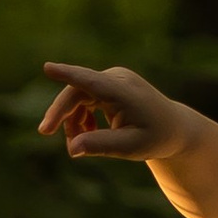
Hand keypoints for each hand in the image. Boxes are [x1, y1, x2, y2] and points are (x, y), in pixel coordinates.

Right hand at [39, 60, 191, 161]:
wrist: (173, 128)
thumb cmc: (155, 137)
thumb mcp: (131, 147)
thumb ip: (101, 145)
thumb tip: (72, 149)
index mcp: (123, 91)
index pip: (90, 81)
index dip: (67, 75)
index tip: (47, 68)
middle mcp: (116, 79)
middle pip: (76, 92)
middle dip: (60, 113)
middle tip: (45, 132)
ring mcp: (112, 79)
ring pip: (77, 97)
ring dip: (72, 120)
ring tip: (78, 144)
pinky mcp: (108, 85)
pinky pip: (83, 99)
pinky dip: (80, 118)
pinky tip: (87, 133)